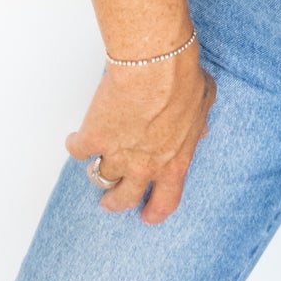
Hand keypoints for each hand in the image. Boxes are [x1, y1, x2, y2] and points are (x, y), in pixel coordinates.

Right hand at [65, 47, 215, 224]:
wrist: (154, 64)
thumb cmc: (182, 79)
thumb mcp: (203, 103)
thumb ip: (198, 124)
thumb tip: (199, 130)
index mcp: (174, 162)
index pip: (165, 202)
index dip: (154, 213)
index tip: (147, 216)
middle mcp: (143, 167)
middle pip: (124, 199)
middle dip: (114, 202)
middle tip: (109, 200)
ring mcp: (116, 155)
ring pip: (98, 177)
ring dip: (96, 170)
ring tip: (94, 161)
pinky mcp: (92, 137)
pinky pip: (77, 149)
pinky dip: (76, 143)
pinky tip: (77, 136)